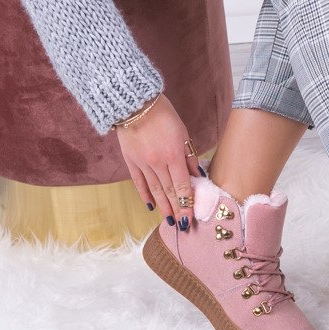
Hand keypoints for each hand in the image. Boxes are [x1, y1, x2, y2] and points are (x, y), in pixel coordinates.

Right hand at [116, 93, 201, 230]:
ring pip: (155, 190)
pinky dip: (145, 195)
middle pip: (170, 192)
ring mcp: (143, 164)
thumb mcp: (183, 134)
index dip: (187, 204)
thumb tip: (197, 177)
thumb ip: (190, 157)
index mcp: (174, 156)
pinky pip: (139, 182)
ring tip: (169, 220)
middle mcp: (158, 163)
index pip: (182, 186)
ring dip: (163, 207)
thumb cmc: (164, 116)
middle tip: (182, 225)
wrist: (134, 104)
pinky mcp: (131, 161)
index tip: (190, 218)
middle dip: (177, 210)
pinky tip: (150, 205)